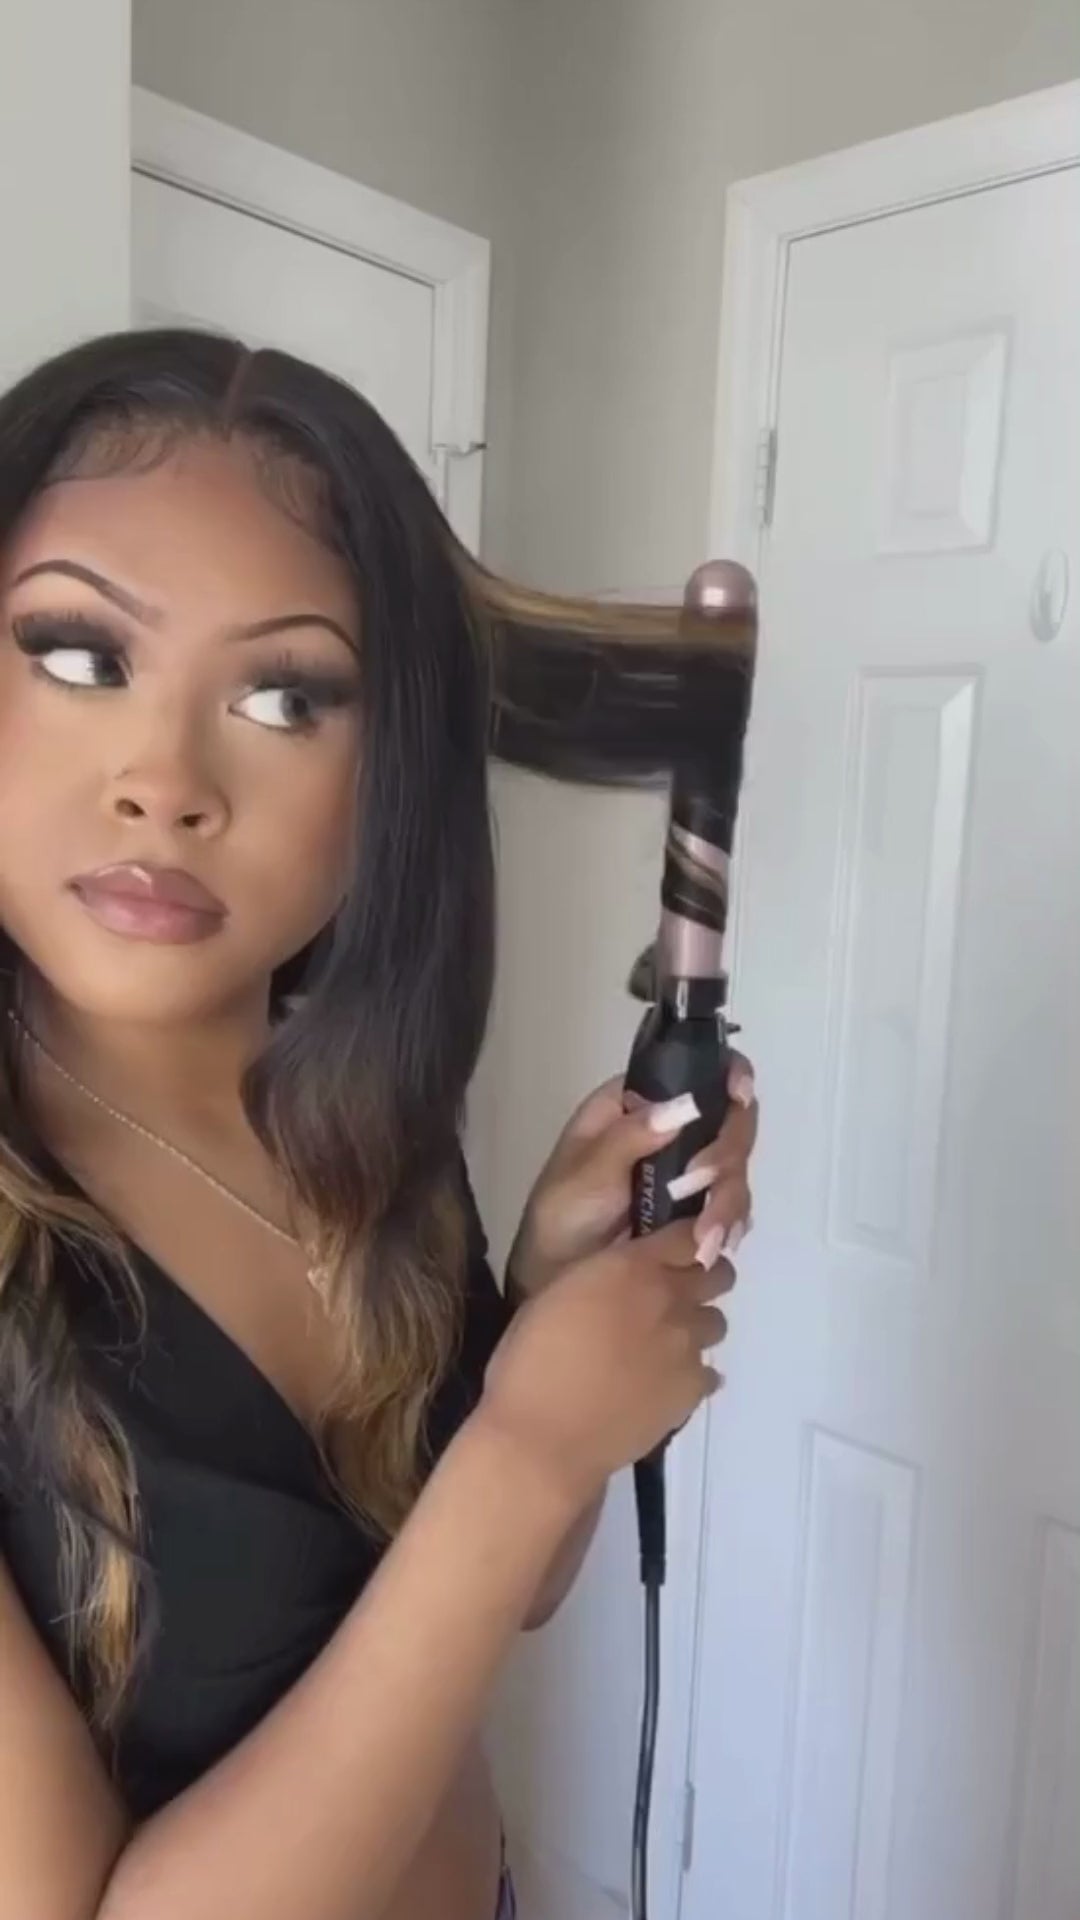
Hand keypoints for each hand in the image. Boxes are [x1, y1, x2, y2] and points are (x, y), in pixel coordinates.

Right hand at [480, 1220, 732, 1503]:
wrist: (543, 1439)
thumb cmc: (530, 1362)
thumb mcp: (558, 1294)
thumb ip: (603, 1277)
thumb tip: (625, 1277)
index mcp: (633, 1267)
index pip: (689, 1234)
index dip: (686, 1241)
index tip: (674, 1252)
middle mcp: (671, 1300)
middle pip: (718, 1275)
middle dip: (701, 1280)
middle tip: (670, 1299)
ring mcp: (687, 1347)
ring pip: (715, 1323)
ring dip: (694, 1327)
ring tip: (659, 1349)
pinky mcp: (692, 1391)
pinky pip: (709, 1372)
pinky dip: (690, 1375)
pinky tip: (658, 1387)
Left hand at [508, 1053, 756, 1297]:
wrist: (556, 1280)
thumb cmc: (562, 1215)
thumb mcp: (586, 1173)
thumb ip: (632, 1137)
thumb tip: (685, 1105)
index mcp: (638, 1104)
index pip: (696, 1071)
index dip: (728, 1075)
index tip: (739, 1097)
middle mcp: (670, 1129)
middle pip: (730, 1120)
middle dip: (725, 1155)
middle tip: (701, 1184)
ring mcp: (689, 1170)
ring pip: (736, 1168)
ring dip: (728, 1200)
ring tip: (703, 1237)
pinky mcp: (700, 1209)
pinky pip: (732, 1208)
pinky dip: (729, 1225)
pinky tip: (711, 1246)